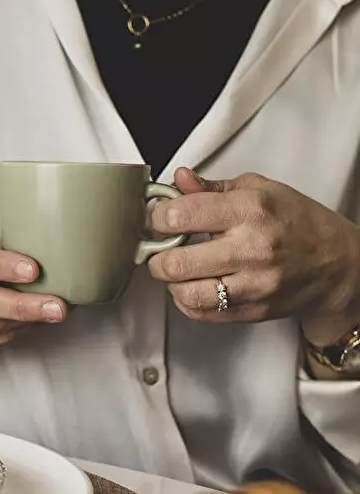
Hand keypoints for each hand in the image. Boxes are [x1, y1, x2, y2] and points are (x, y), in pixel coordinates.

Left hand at [147, 168, 359, 338]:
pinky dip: (186, 301)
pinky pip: (200, 313)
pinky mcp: (251, 311)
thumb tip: (178, 180)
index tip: (158, 218)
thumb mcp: (259, 189)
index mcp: (250, 211)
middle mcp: (252, 249)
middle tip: (160, 248)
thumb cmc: (297, 222)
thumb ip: (211, 188)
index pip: (180, 216)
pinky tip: (194, 285)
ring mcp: (252, 285)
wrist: (336, 265)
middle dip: (156, 255)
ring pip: (185, 293)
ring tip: (178, 269)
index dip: (157, 217)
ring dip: (171, 282)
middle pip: (175, 262)